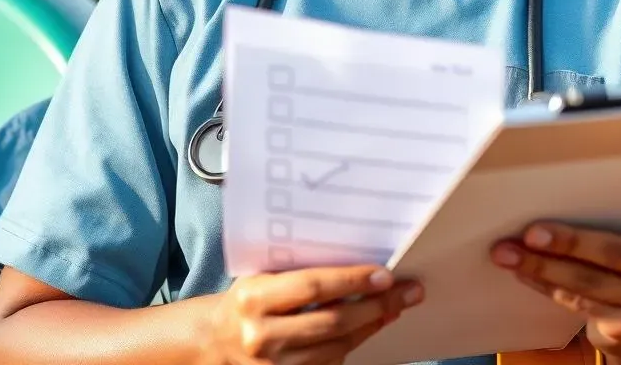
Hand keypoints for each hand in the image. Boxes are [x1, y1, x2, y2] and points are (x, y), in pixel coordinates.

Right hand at [208, 264, 422, 364]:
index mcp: (253, 298)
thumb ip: (301, 275)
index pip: (312, 286)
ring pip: (336, 349)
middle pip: (332, 322)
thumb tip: (359, 271)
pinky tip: (370, 328)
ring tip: (394, 308)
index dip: (352, 281)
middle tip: (407, 292)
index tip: (385, 275)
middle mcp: (262, 336)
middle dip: (375, 307)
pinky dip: (353, 347)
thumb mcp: (264, 277)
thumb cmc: (246, 300)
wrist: (213, 343)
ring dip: (371, 327)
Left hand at [490, 219, 620, 364]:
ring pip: (590, 285)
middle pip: (611, 255)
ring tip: (507, 254)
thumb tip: (561, 189)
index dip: (586, 230)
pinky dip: (549, 287)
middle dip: (563, 245)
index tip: (544, 224)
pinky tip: (526, 274)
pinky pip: (581, 305)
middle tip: (522, 237)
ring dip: (543, 268)